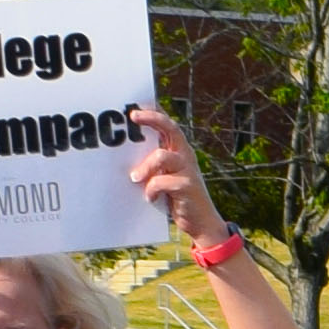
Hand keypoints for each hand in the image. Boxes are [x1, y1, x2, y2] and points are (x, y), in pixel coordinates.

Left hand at [128, 105, 226, 247]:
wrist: (201, 222)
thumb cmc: (177, 198)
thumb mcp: (165, 177)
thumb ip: (153, 165)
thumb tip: (127, 157)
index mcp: (179, 151)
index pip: (168, 125)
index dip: (155, 113)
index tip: (138, 106)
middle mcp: (185, 155)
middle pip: (171, 128)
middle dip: (152, 119)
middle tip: (134, 116)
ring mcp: (187, 169)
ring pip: (162, 156)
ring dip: (145, 167)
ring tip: (135, 178)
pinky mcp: (186, 185)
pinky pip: (161, 181)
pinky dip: (151, 190)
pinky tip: (150, 198)